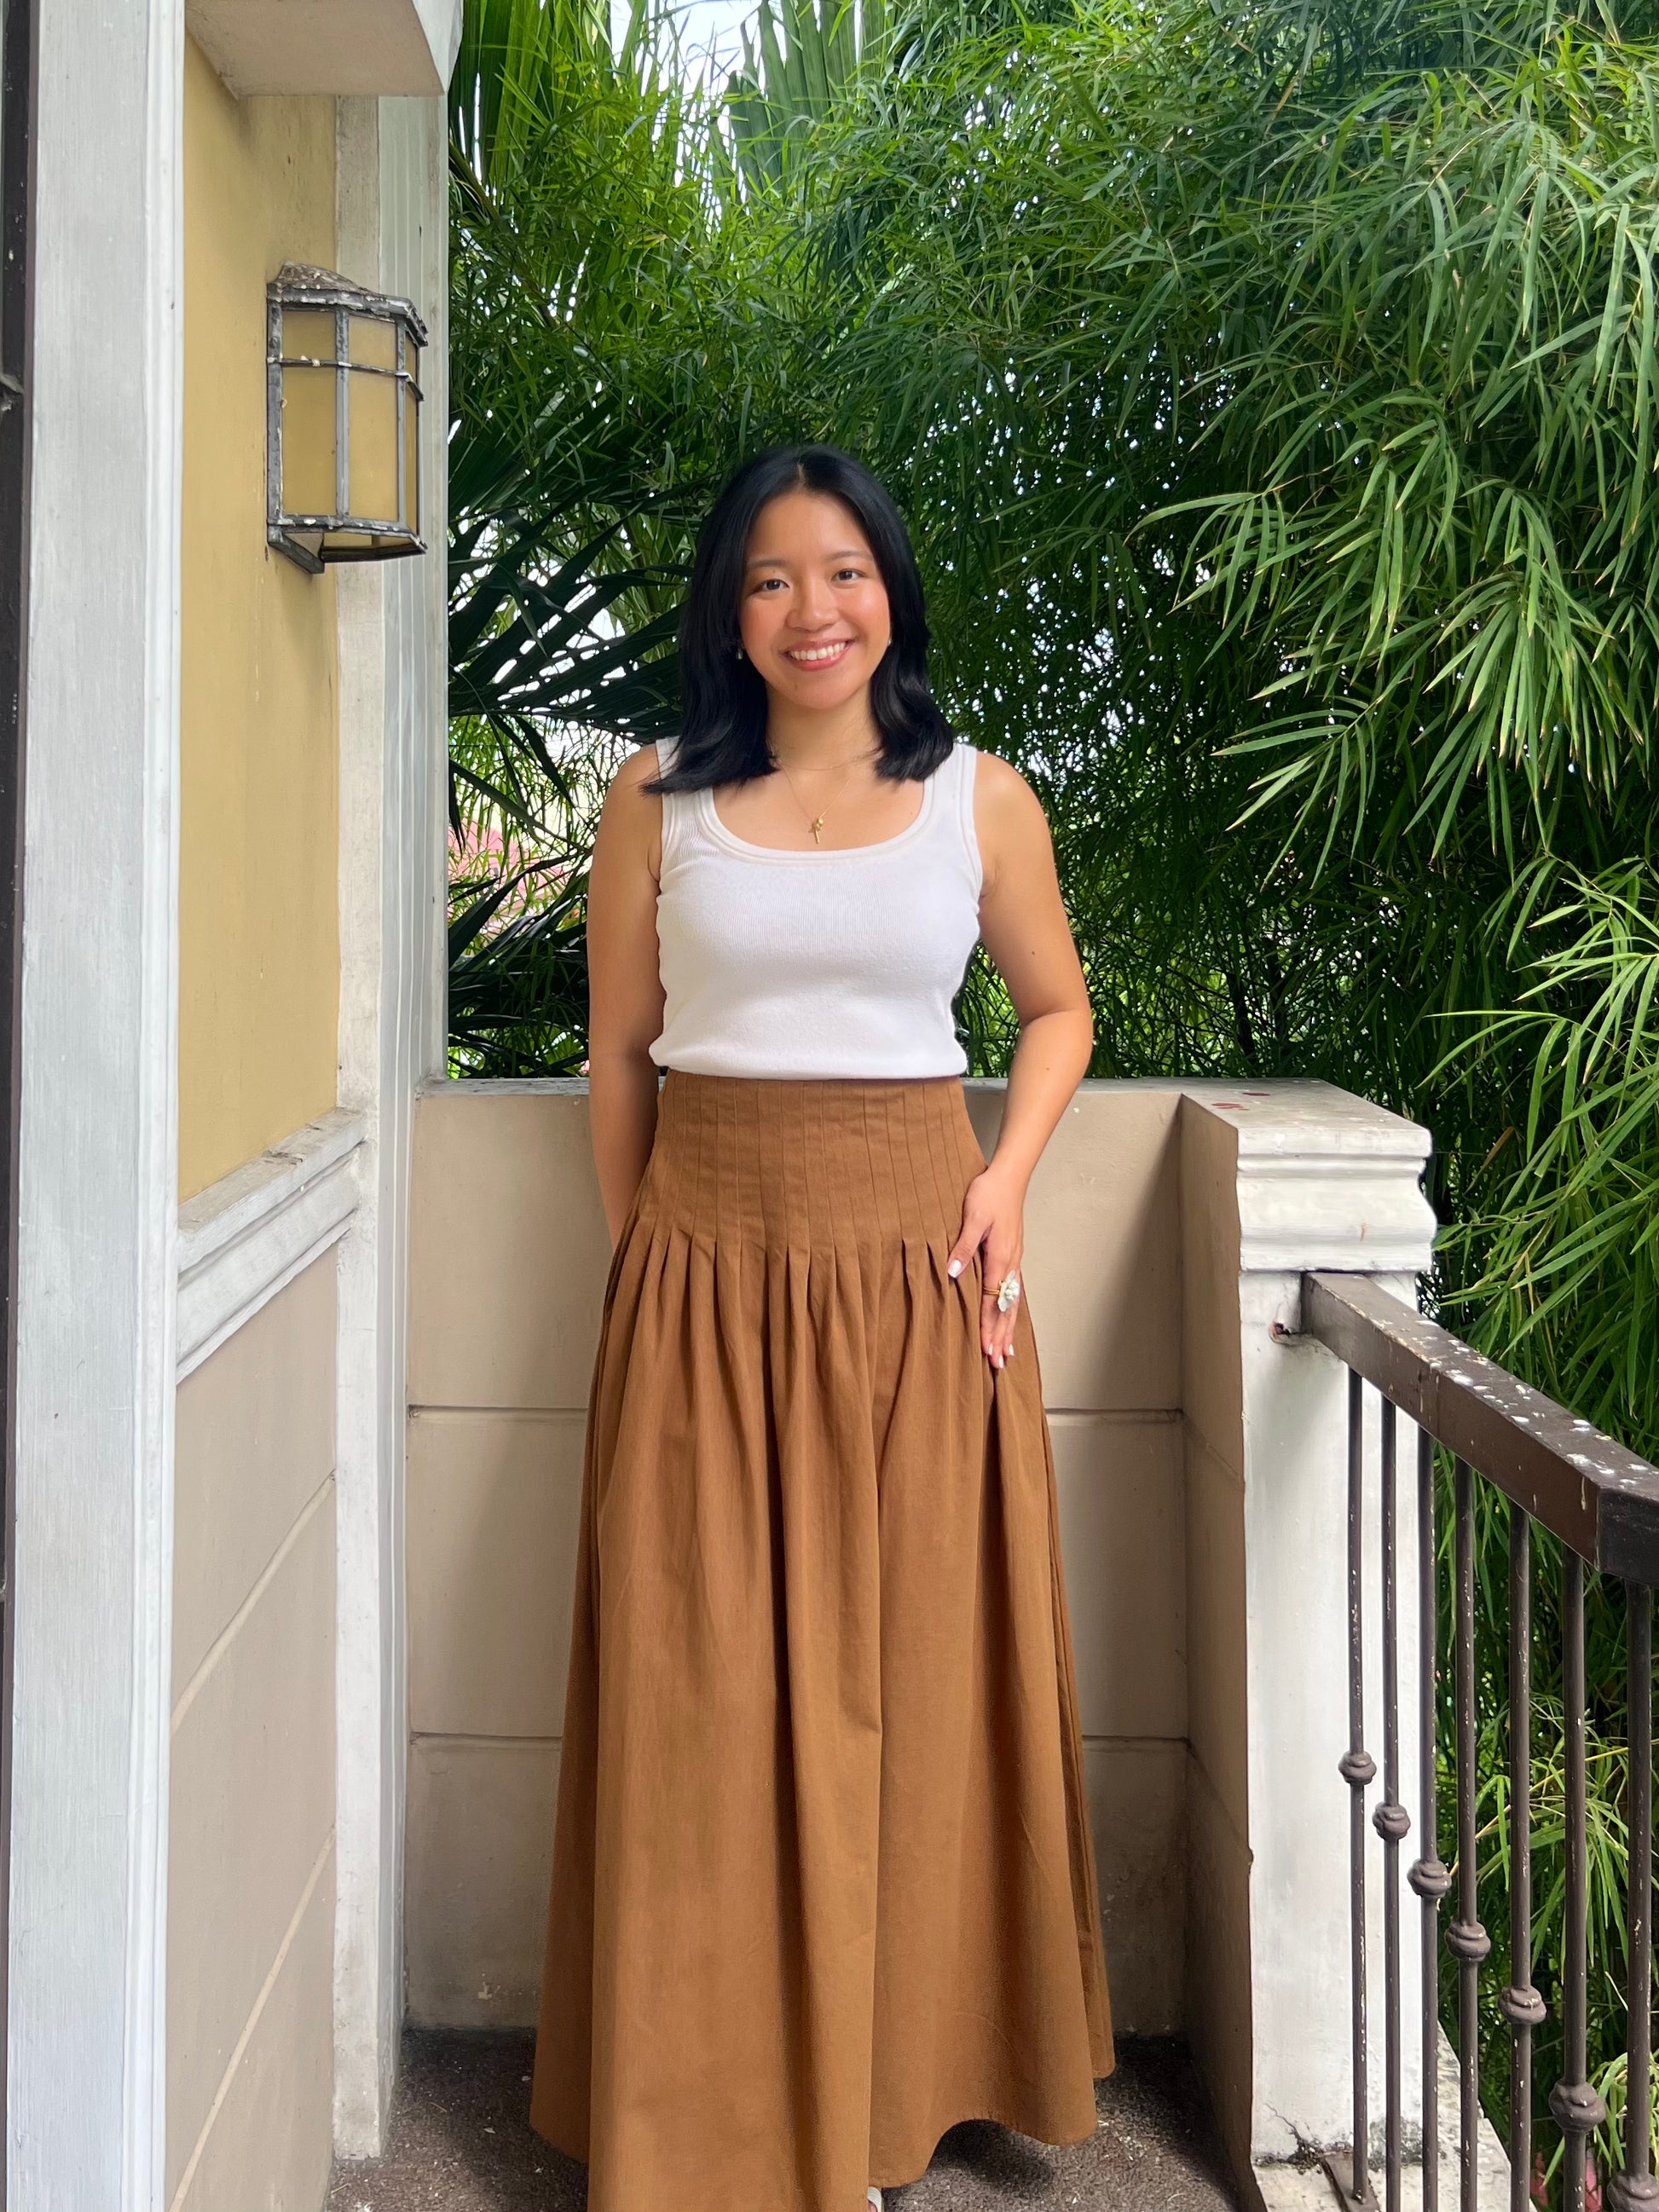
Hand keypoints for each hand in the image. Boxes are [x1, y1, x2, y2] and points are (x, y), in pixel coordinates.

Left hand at [946, 1162, 1026, 1369]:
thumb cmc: (988, 1194)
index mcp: (999, 1257)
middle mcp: (1010, 1263)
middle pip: (1006, 1308)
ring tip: (1008, 1351)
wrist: (1009, 1176)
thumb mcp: (971, 1217)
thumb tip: (953, 1273)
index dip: (988, 1327)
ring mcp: (1014, 1259)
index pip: (992, 1302)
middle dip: (1001, 1336)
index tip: (986, 1350)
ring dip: (1009, 1327)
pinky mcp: (1013, 1254)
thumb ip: (963, 1246)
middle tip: (999, 1363)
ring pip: (1012, 1301)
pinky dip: (1012, 1309)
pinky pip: (1014, 1290)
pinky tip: (1010, 1317)